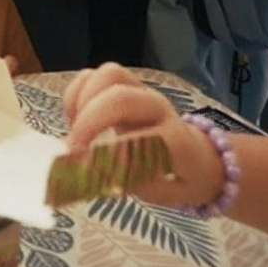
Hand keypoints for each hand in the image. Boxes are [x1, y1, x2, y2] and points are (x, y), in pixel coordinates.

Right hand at [62, 63, 220, 207]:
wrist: (193, 155)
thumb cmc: (174, 175)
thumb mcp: (163, 192)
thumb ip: (131, 181)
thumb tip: (91, 172)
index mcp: (175, 137)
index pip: (145, 138)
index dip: (115, 153)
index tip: (90, 170)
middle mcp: (157, 107)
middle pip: (121, 97)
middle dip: (89, 121)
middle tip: (74, 148)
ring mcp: (139, 91)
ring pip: (108, 75)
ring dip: (82, 101)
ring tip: (75, 131)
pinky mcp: (121, 85)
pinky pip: (92, 75)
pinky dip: (75, 95)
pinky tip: (74, 121)